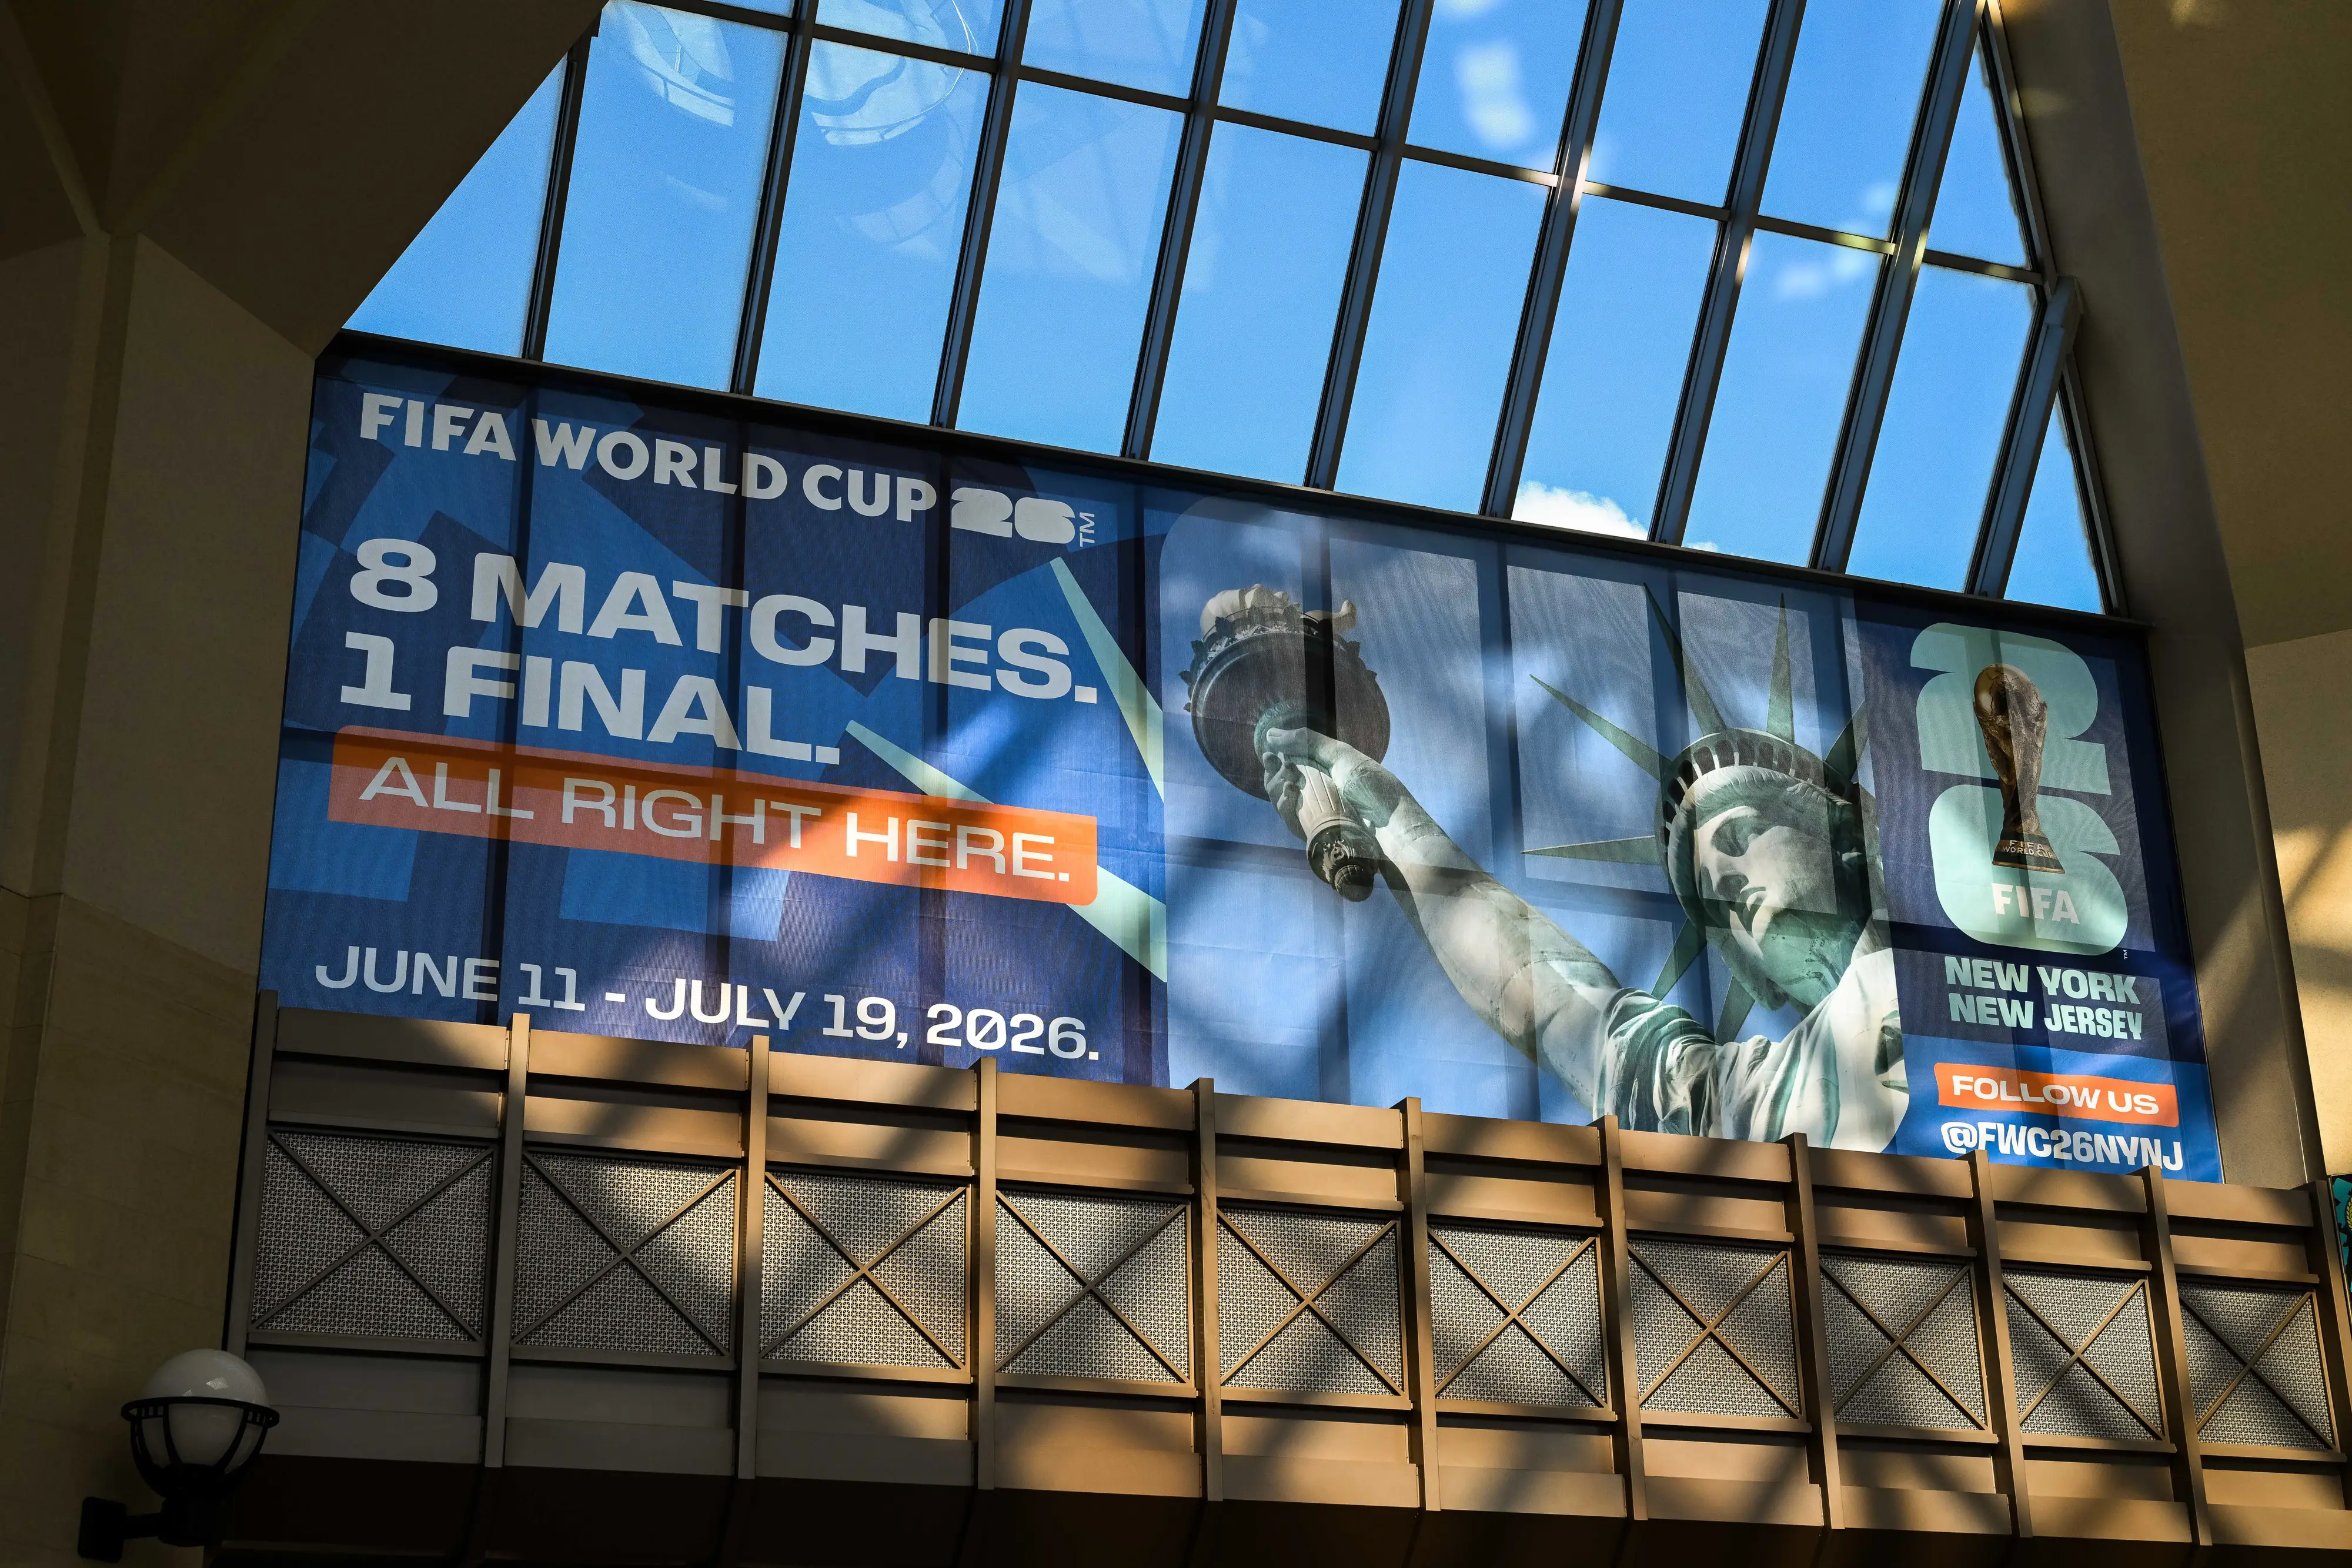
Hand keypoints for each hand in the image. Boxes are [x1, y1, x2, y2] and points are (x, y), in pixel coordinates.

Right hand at [1260, 726, 1406, 838]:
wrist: (1392, 825)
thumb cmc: (1373, 787)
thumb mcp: (1341, 756)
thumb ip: (1307, 742)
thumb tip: (1270, 734)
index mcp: (1324, 771)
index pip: (1290, 764)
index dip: (1276, 760)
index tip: (1268, 753)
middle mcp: (1317, 792)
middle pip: (1281, 783)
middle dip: (1275, 773)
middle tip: (1283, 767)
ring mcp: (1314, 814)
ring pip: (1281, 801)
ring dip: (1278, 788)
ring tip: (1290, 782)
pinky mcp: (1313, 834)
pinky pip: (1290, 821)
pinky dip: (1284, 807)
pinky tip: (1291, 796)